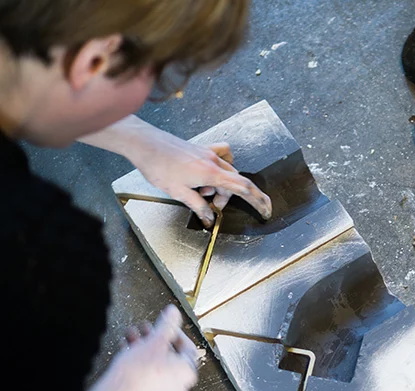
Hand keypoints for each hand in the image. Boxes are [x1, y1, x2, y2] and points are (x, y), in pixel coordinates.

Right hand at [103, 305, 198, 390]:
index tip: (165, 326)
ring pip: (156, 365)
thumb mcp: (155, 340)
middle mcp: (180, 386)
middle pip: (169, 355)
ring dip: (144, 348)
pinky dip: (140, 363)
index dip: (175, 333)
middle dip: (155, 339)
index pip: (188, 348)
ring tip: (132, 336)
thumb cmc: (137, 372)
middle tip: (145, 329)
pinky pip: (148, 376)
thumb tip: (174, 312)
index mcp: (187, 373)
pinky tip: (127, 350)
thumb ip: (167, 324)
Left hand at [129, 132, 272, 227]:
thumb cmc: (158, 165)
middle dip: (226, 198)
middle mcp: (214, 161)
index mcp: (211, 173)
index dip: (259, 200)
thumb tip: (209, 218)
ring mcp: (209, 153)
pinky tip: (209, 173)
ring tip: (201, 191)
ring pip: (227, 172)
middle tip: (211, 207)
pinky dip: (221, 166)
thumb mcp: (178, 192)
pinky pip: (222, 156)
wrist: (144, 143)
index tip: (266, 210)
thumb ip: (198, 206)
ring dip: (220, 186)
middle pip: (234, 183)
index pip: (244, 188)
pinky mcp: (202, 149)